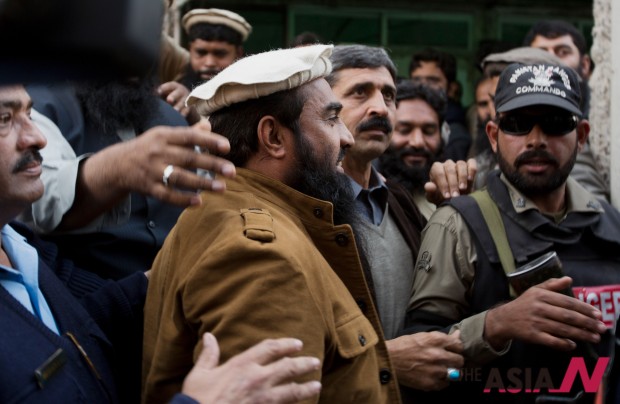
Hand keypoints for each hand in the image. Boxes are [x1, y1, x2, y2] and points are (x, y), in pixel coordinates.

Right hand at [81, 120, 235, 208]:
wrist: (117, 164)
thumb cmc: (149, 147)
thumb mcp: (164, 135)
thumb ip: (188, 132)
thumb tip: (209, 124)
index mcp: (164, 136)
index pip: (189, 136)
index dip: (208, 140)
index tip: (227, 147)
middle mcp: (158, 152)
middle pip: (188, 158)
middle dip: (212, 164)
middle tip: (232, 171)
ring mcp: (152, 171)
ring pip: (179, 178)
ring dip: (202, 183)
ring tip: (221, 187)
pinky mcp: (148, 187)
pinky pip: (167, 195)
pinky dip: (182, 199)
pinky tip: (199, 201)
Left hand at [158, 81, 189, 115]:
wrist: (187, 101)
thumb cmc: (172, 96)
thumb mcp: (166, 92)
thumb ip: (160, 93)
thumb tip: (151, 95)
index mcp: (175, 86)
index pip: (170, 85)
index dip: (164, 88)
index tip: (158, 92)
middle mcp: (182, 91)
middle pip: (178, 93)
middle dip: (173, 96)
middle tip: (169, 100)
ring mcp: (187, 99)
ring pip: (183, 102)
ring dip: (179, 106)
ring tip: (175, 111)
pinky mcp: (190, 107)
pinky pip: (187, 110)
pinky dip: (184, 113)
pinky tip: (181, 116)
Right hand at [181, 334, 321, 403]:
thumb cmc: (197, 399)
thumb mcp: (200, 374)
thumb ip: (209, 355)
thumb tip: (209, 337)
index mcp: (242, 365)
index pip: (270, 348)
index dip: (285, 344)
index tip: (297, 344)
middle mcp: (256, 378)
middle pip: (288, 367)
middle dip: (303, 364)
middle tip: (315, 362)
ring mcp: (262, 398)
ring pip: (292, 390)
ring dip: (306, 387)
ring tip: (317, 385)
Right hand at [386, 331, 463, 390]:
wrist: (388, 360)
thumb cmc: (403, 345)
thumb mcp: (422, 336)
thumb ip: (442, 337)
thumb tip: (458, 335)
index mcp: (436, 340)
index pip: (459, 345)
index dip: (456, 348)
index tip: (452, 350)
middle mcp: (438, 355)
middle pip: (460, 360)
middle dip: (455, 360)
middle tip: (448, 361)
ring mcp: (435, 370)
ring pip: (455, 374)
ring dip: (450, 372)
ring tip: (441, 370)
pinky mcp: (430, 383)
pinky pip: (445, 384)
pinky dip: (441, 381)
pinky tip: (434, 376)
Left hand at [424, 158, 476, 204]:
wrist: (454, 199)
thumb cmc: (441, 197)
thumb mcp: (434, 197)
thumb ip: (430, 192)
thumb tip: (429, 186)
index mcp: (436, 168)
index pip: (439, 173)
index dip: (443, 184)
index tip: (447, 196)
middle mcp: (447, 164)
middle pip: (450, 169)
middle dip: (453, 184)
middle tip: (455, 196)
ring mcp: (458, 164)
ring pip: (461, 165)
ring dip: (462, 177)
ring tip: (462, 189)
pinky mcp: (469, 166)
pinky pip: (471, 163)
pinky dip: (471, 170)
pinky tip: (470, 179)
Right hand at [484, 277, 606, 350]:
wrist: (503, 319)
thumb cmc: (523, 304)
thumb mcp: (534, 290)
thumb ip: (552, 285)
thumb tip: (569, 279)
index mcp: (541, 295)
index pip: (567, 302)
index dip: (584, 308)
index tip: (598, 314)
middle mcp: (539, 308)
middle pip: (568, 316)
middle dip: (587, 323)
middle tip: (601, 328)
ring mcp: (535, 322)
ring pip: (562, 329)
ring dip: (581, 334)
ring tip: (594, 338)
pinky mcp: (532, 336)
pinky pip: (551, 341)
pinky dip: (563, 343)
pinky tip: (573, 345)